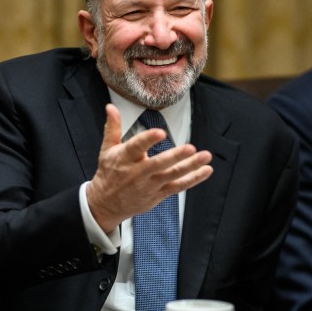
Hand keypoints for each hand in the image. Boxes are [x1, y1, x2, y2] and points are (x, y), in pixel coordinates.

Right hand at [85, 104, 212, 232]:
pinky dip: (193, 179)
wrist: (106, 203)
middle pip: (158, 164)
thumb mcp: (107, 149)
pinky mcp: (158, 194)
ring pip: (172, 175)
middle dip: (176, 156)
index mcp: (124, 158)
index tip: (160, 132)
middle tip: (190, 148)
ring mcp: (150, 184)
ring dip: (190, 166)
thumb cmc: (109, 173)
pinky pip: (178, 186)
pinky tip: (205, 170)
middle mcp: (137, 172)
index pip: (136, 147)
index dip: (148, 139)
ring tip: (205, 157)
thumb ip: (113, 128)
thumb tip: (111, 107)